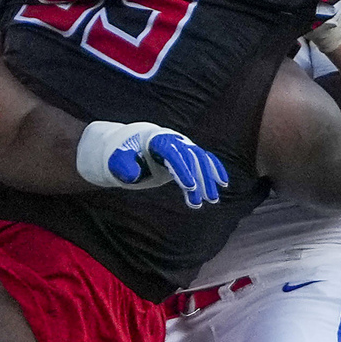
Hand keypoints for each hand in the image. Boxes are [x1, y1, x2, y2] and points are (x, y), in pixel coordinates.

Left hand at [88, 124, 228, 204]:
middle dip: (199, 179)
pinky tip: (222, 184)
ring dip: (209, 180)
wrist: (132, 145)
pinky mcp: (189, 154)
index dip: (183, 169)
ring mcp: (184, 146)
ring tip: (212, 200)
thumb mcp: (117, 160)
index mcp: (157, 140)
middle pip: (192, 158)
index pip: (173, 154)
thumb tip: (132, 176)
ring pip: (202, 160)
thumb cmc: (123, 154)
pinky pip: (206, 160)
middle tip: (200, 202)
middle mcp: (175, 141)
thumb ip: (123, 166)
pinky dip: (215, 170)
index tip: (189, 187)